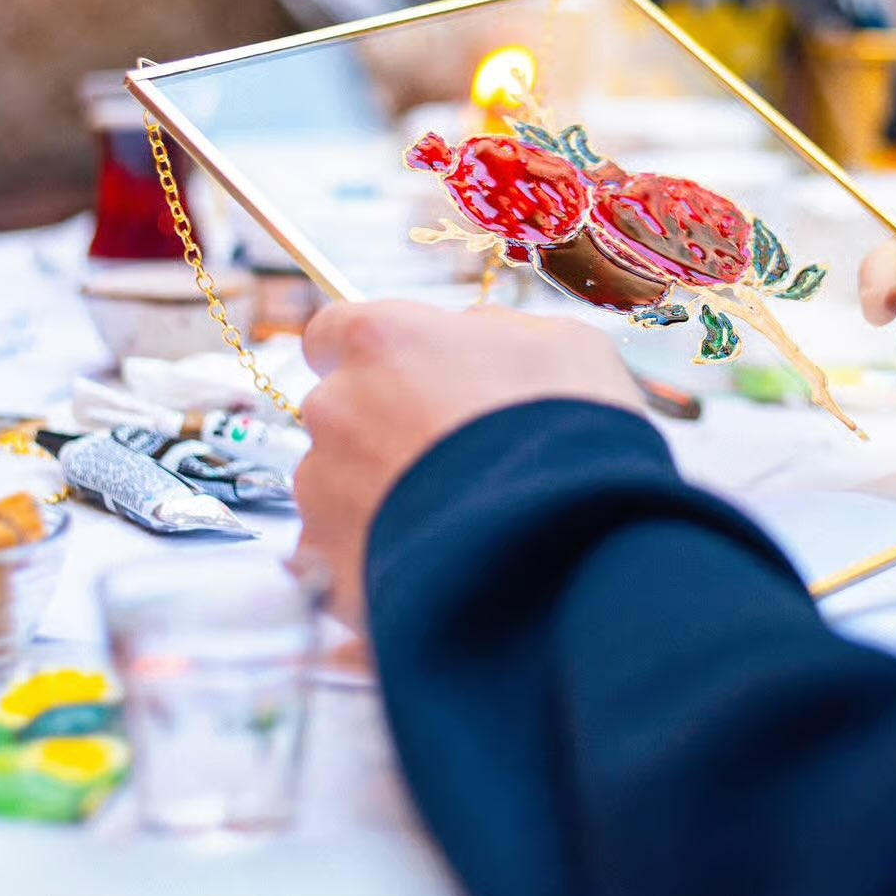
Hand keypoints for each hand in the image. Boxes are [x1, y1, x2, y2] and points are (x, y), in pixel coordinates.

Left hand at [293, 301, 644, 627]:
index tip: (404, 376)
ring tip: (454, 519)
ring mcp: (323, 491)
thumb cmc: (573, 434)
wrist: (572, 550)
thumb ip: (490, 331)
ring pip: (336, 485)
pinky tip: (439, 563)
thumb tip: (469, 338)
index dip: (371, 358)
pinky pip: (342, 552)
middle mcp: (337, 408)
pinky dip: (378, 556)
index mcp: (381, 341)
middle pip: (338, 411)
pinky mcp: (328, 564)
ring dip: (380, 496)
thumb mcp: (559, 344)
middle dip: (380, 429)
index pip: (331, 332)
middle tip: (452, 456)